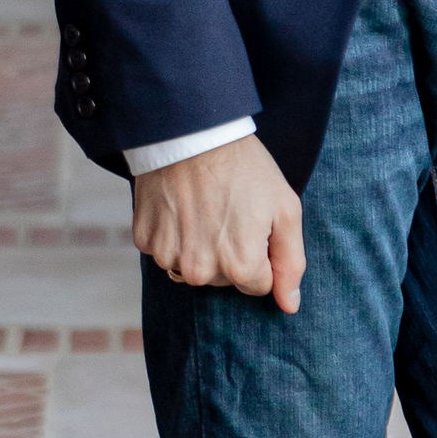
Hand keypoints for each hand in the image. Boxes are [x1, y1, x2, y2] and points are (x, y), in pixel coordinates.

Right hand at [132, 134, 304, 311]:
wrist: (191, 132)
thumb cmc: (244, 168)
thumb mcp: (285, 209)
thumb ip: (291, 262)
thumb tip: (289, 305)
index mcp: (240, 265)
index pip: (258, 284)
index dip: (260, 253)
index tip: (254, 223)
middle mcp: (200, 270)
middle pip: (224, 280)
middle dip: (231, 253)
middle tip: (230, 211)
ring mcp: (168, 256)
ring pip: (193, 268)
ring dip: (200, 246)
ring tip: (205, 208)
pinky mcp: (145, 240)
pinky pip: (165, 251)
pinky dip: (173, 234)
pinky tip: (181, 207)